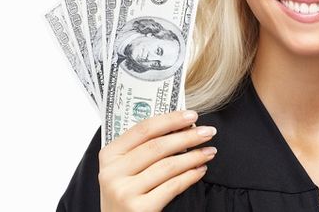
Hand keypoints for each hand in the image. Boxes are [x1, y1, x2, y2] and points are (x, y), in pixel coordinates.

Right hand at [98, 110, 216, 211]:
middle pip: (157, 146)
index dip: (170, 119)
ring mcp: (125, 192)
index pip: (143, 129)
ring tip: (209, 151)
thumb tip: (180, 125)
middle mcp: (112, 173)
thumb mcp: (125, 168)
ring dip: (194, 156)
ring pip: (168, 166)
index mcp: (109, 155)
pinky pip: (172, 187)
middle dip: (188, 137)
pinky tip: (200, 170)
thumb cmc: (126, 191)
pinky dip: (190, 176)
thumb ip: (143, 147)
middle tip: (208, 132)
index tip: (191, 115)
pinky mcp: (139, 209)